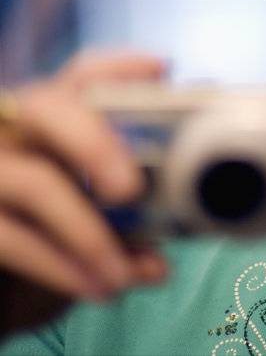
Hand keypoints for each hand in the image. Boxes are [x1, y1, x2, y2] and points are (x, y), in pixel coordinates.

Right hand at [0, 49, 171, 337]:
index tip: (159, 70)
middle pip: (47, 107)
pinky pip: (11, 237)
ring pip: (35, 183)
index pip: (80, 75)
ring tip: (122, 278)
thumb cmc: (51, 233)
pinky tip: (93, 287)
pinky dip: (58, 266)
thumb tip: (160, 262)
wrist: (0, 281)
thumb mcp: (92, 220)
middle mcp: (12, 131)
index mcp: (52, 119)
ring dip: (88, 235)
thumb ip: (128, 223)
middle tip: (131, 189)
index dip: (117, 68)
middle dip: (96, 142)